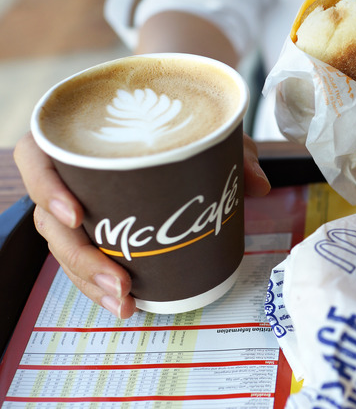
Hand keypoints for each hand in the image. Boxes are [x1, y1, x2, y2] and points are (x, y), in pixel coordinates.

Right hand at [14, 132, 270, 318]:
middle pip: (50, 220)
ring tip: (125, 303)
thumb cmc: (174, 114)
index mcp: (73, 135)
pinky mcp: (96, 226)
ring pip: (66, 248)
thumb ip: (232, 148)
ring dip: (90, 281)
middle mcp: (66, 172)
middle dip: (81, 259)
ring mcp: (77, 203)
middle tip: (120, 283)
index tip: (77, 216)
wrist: (172, 114)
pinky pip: (86, 257)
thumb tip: (257, 184)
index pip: (35, 159)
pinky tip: (127, 302)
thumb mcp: (206, 123)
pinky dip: (102, 282)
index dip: (46, 189)